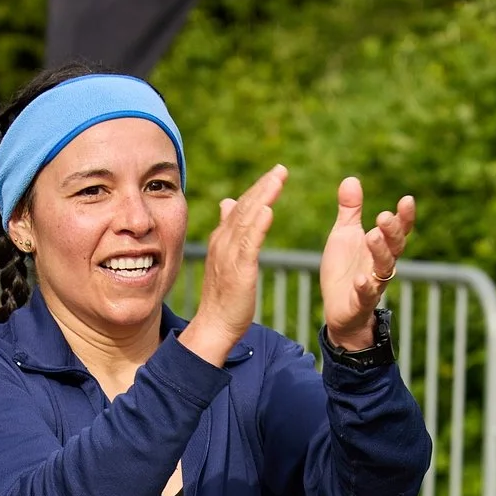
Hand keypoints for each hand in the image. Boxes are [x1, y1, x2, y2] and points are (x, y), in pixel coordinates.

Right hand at [180, 165, 287, 366]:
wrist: (214, 326)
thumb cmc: (222, 297)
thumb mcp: (225, 259)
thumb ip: (229, 231)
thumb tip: (228, 203)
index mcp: (222, 239)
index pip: (241, 207)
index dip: (257, 189)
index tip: (274, 174)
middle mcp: (223, 243)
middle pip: (244, 208)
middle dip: (263, 186)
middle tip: (281, 168)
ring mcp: (229, 256)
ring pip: (247, 220)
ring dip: (263, 198)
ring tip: (278, 179)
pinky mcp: (238, 271)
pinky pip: (249, 244)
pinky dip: (258, 226)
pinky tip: (268, 210)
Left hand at [321, 177, 414, 349]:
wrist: (337, 309)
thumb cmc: (344, 270)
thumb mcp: (344, 235)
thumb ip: (350, 211)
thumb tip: (350, 179)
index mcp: (380, 247)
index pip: (398, 230)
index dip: (404, 217)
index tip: (407, 200)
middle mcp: (381, 265)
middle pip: (395, 247)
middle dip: (392, 232)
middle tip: (383, 217)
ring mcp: (373, 284)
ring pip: (384, 268)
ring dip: (380, 252)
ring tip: (371, 236)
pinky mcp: (360, 303)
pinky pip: (366, 296)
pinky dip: (364, 287)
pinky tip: (360, 279)